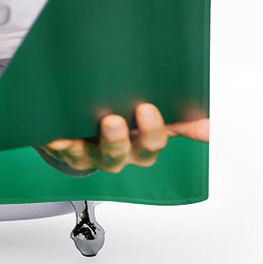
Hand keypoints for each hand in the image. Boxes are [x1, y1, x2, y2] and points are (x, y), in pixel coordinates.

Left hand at [41, 103, 208, 173]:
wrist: (86, 134)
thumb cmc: (123, 123)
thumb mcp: (151, 122)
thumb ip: (179, 122)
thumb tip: (209, 125)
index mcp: (138, 146)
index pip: (150, 144)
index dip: (150, 131)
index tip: (148, 108)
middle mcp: (113, 155)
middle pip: (117, 154)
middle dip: (116, 139)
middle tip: (113, 120)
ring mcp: (86, 153)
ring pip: (85, 155)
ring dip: (83, 144)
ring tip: (71, 126)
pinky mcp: (61, 148)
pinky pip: (56, 149)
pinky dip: (54, 142)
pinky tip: (52, 132)